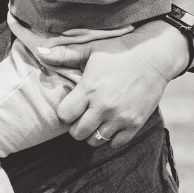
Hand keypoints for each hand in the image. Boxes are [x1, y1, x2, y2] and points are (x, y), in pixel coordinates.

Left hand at [43, 21, 189, 148]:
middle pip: (77, 133)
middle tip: (81, 115)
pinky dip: (110, 138)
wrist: (154, 57)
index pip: (64, 115)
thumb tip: (39, 51)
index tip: (71, 105)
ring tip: (95, 120)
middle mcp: (103, 106)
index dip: (65, 112)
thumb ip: (64, 53)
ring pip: (95, 141)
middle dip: (75, 126)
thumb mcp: (90, 48)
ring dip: (92, 133)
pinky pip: (115, 144)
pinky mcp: (135, 124)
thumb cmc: (118, 50)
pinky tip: (110, 125)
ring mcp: (120, 117)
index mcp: (89, 88)